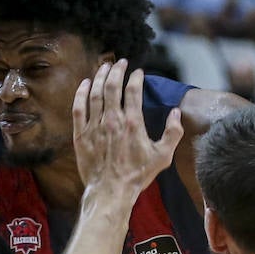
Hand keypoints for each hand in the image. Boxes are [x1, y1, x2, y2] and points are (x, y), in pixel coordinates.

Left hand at [72, 60, 185, 193]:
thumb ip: (173, 132)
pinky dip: (81, 93)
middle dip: (116, 70)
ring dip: (99, 76)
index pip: (133, 90)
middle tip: (120, 62)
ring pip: (95, 93)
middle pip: (112, 86)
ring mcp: (94, 126)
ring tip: (104, 66)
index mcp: (133, 123)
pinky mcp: (81, 135)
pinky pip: (78, 108)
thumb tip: (176, 112)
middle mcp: (112, 120)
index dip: (135, 77)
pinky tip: (84, 83)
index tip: (138, 72)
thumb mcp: (163, 156)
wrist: (110, 191)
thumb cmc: (137, 175)